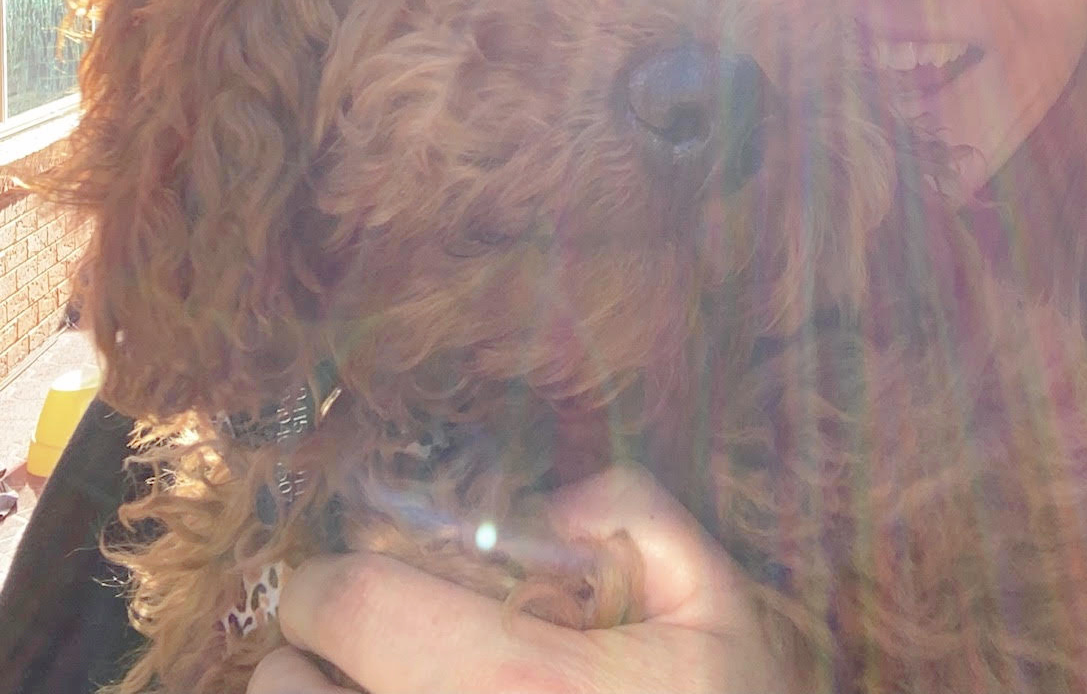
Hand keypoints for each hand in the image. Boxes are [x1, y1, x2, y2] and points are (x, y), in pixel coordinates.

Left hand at [246, 464, 788, 692]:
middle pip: (285, 682)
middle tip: (379, 644)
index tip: (371, 573)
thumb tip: (533, 504)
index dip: (340, 572)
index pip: (346, 600)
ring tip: (392, 692)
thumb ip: (626, 508)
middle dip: (320, 646)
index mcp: (511, 679)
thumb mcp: (709, 597)